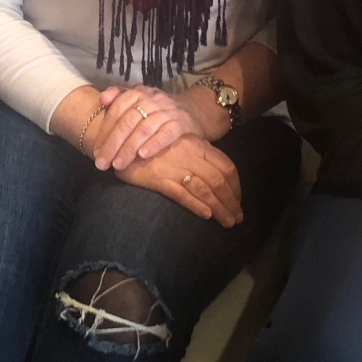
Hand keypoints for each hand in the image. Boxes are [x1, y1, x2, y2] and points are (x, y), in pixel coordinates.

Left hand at [92, 85, 206, 170]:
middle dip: (113, 144)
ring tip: (118, 164)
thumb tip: (101, 99)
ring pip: (145, 128)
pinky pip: (167, 133)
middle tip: (103, 163)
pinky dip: (154, 144)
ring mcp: (168, 110)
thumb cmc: (157, 110)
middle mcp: (152, 99)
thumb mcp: (138, 100)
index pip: (117, 111)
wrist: (192, 110)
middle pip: (128, 121)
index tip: (97, 152)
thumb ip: (118, 98)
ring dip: (129, 148)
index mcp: (138, 93)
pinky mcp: (182, 122)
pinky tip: (143, 155)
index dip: (105, 132)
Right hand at [116, 135, 242, 226]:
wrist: (123, 139)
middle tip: (237, 218)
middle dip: (231, 202)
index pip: (226, 166)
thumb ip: (198, 156)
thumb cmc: (154, 144)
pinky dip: (197, 205)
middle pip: (219, 181)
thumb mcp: (180, 144)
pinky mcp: (158, 178)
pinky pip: (182, 194)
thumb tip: (219, 177)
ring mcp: (174, 166)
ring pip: (204, 190)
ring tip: (227, 222)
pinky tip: (206, 215)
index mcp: (198, 145)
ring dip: (220, 208)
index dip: (236, 186)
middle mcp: (189, 155)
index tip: (238, 200)